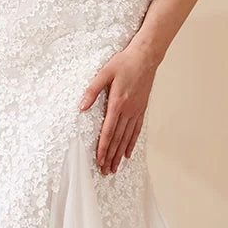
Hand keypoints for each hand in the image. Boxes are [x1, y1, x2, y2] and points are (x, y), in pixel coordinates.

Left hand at [78, 36, 157, 174]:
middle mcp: (128, 110)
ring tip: (115, 167)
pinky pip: (136, 130)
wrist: (146, 57)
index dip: (103, 147)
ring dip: (120, 154)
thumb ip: (92, 91)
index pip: (108, 131)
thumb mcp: (104, 73)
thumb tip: (81, 107)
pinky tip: (128, 153)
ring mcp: (136, 111)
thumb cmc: (124, 62)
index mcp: (117, 103)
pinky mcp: (141, 109)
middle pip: (118, 139)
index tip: (99, 160)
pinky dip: (132, 143)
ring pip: (127, 138)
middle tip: (106, 171)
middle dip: (111, 156)